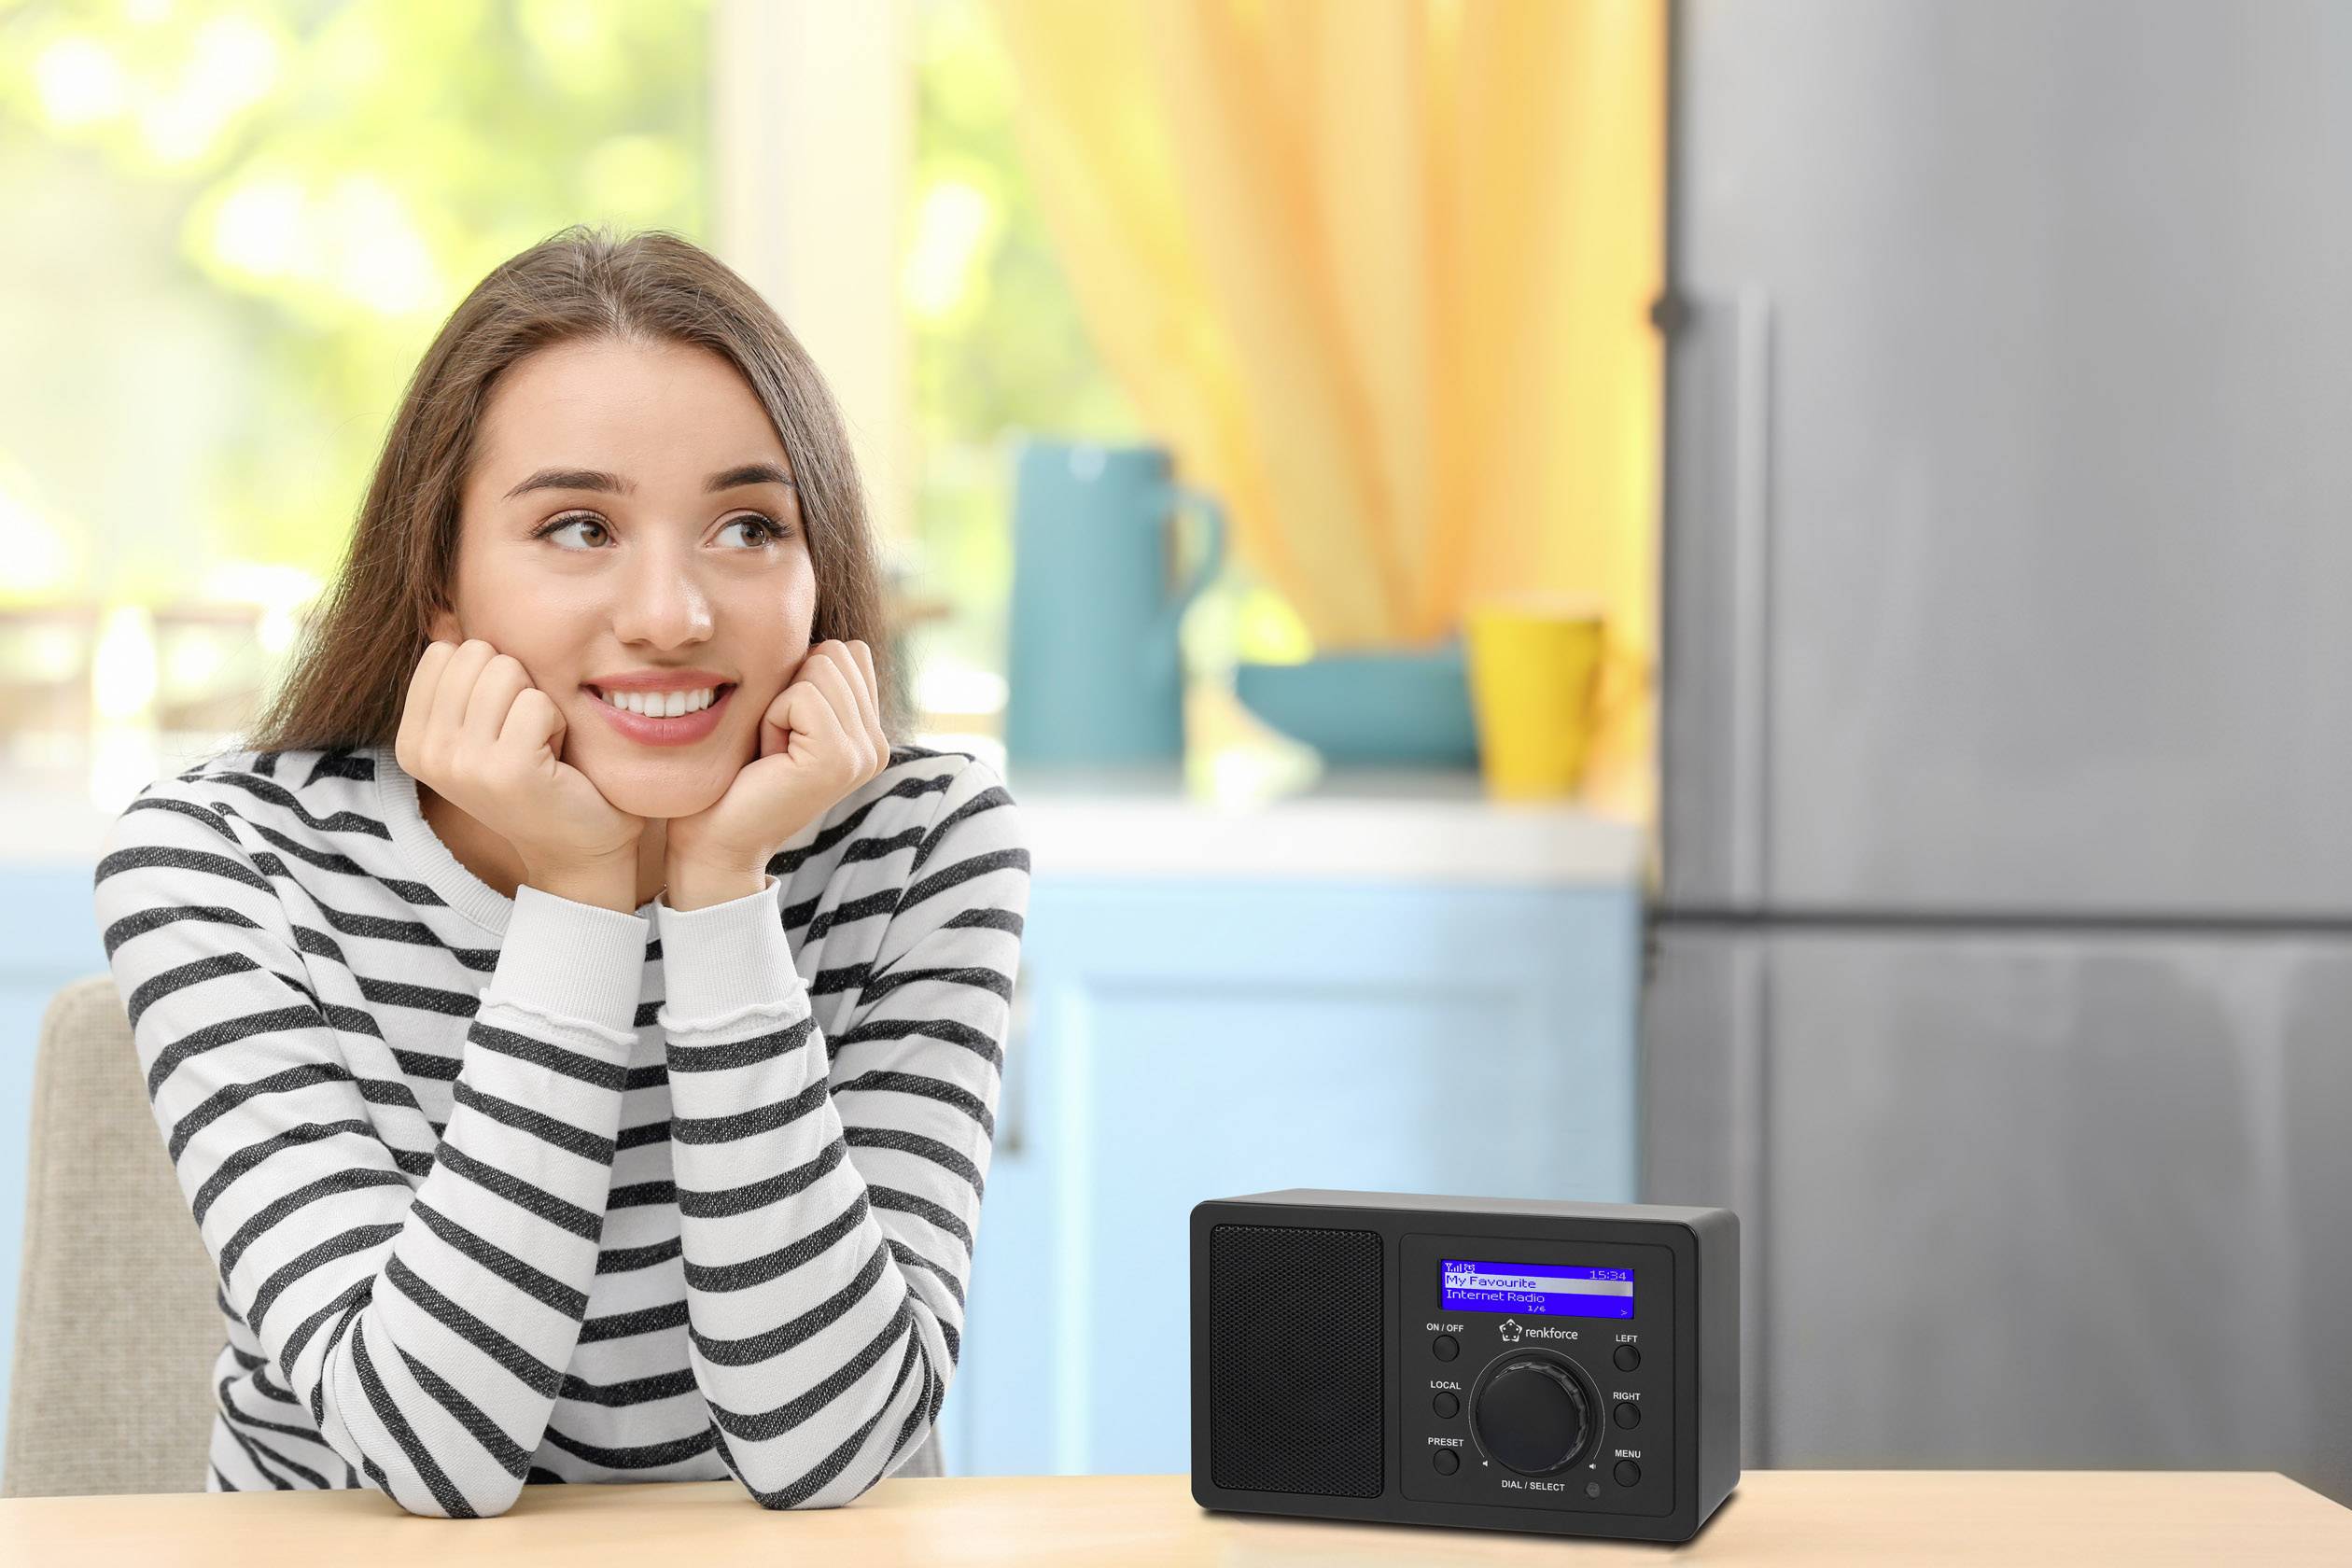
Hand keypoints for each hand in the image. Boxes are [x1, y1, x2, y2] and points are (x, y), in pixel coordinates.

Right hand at [395, 638, 646, 880]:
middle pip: (477, 655)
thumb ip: (459, 675)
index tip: (500, 723)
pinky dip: (558, 722)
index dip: (487, 675)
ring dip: (537, 703)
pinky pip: (538, 701)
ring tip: (539, 746)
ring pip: (508, 672)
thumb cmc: (537, 774)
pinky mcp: (507, 770)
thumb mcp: (483, 723)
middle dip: (515, 685)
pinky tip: (555, 759)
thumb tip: (440, 612)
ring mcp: (463, 765)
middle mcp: (428, 754)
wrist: (576, 847)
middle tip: (525, 735)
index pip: (443, 652)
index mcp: (412, 741)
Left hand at [664, 639, 888, 883]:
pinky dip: (773, 717)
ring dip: (780, 702)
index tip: (783, 728)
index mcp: (870, 733)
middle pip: (837, 651)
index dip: (801, 676)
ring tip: (771, 749)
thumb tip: (818, 635)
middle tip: (774, 740)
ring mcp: (864, 754)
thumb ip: (813, 679)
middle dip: (791, 685)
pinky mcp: (838, 759)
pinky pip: (803, 694)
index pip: (850, 651)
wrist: (714, 839)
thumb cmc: (735, 775)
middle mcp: (877, 744)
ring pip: (822, 666)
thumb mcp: (783, 716)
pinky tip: (769, 756)